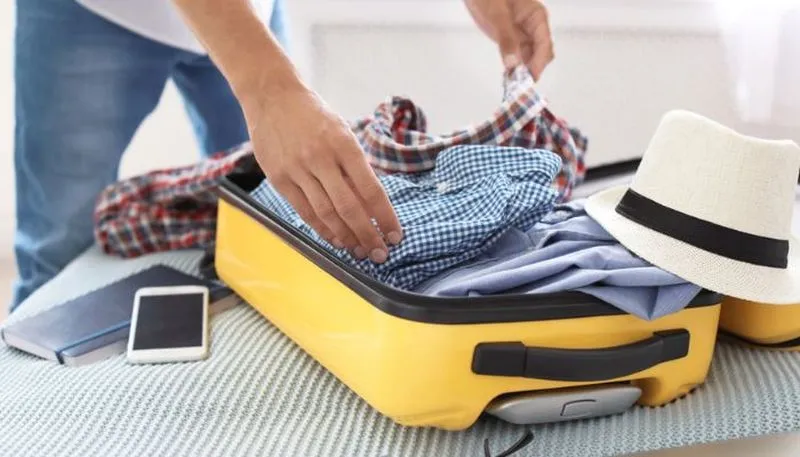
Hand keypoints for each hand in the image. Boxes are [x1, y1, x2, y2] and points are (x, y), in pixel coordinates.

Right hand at [244, 87, 402, 262]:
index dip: (385, 217)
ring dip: (346, 237)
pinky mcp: (279, 178)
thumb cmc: (314, 115)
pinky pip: (304, 212)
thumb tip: (374, 203)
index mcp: (344, 144)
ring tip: (360, 251)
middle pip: (349, 208)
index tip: (395, 235)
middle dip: (368, 235)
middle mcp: (321, 158)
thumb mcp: (343, 131)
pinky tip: (335, 239)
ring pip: (326, 214)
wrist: (273, 96)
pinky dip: (322, 229)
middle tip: (380, 253)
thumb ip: (356, 166)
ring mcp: (298, 169)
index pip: (371, 189)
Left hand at [464, 0, 553, 79]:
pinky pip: (519, 57)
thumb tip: (514, 64)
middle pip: (541, 54)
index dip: (538, 64)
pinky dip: (515, 68)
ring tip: (512, 86)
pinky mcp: (512, 39)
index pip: (544, 45)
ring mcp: (524, 34)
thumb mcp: (497, 15)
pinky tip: (508, 77)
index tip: (527, 80)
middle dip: (532, 70)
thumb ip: (506, 38)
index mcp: (537, 17)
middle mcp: (534, 27)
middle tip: (518, 87)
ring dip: (523, 72)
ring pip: (530, 58)